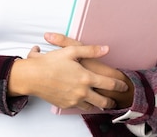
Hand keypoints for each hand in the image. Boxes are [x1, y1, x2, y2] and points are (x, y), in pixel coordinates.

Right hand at [8, 38, 128, 110]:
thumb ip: (91, 50)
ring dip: (98, 105)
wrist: (32, 77)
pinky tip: (83, 101)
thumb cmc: (50, 62)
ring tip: (101, 103)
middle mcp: (82, 92)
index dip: (119, 85)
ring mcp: (73, 100)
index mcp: (86, 78)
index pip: (109, 84)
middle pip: (103, 101)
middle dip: (111, 101)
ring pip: (91, 106)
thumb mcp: (72, 50)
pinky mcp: (65, 104)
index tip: (124, 86)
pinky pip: (78, 107)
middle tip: (115, 101)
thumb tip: (106, 48)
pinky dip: (83, 105)